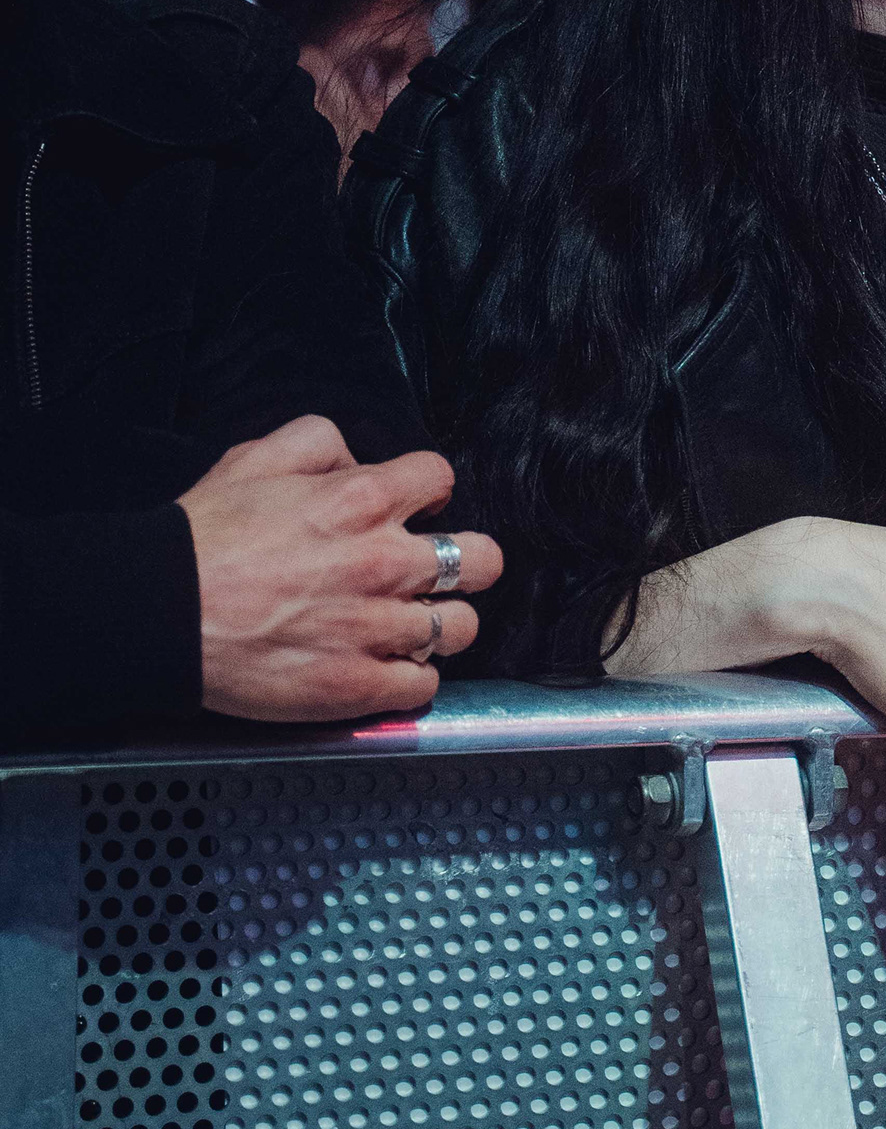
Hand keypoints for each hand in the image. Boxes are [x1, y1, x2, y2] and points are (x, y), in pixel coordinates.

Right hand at [181, 415, 500, 722]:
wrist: (160, 612)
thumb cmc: (204, 537)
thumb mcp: (258, 457)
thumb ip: (321, 443)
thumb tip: (358, 458)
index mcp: (364, 500)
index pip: (441, 477)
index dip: (429, 490)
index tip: (416, 507)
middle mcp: (384, 562)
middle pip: (484, 560)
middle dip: (467, 561)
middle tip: (435, 571)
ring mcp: (376, 627)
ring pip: (462, 628)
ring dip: (440, 624)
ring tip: (408, 624)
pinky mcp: (357, 685)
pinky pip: (424, 686)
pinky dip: (411, 677)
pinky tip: (387, 664)